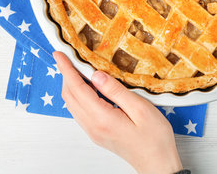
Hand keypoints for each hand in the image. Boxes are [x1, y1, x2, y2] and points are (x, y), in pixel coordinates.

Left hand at [53, 51, 182, 173]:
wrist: (157, 163)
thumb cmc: (154, 138)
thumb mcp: (140, 108)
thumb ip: (116, 91)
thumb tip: (97, 75)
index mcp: (102, 118)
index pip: (77, 88)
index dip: (67, 69)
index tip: (60, 54)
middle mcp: (92, 126)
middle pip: (70, 96)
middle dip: (66, 75)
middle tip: (68, 57)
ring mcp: (93, 131)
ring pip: (73, 104)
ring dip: (71, 85)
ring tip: (77, 68)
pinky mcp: (97, 133)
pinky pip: (80, 111)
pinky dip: (78, 95)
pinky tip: (88, 87)